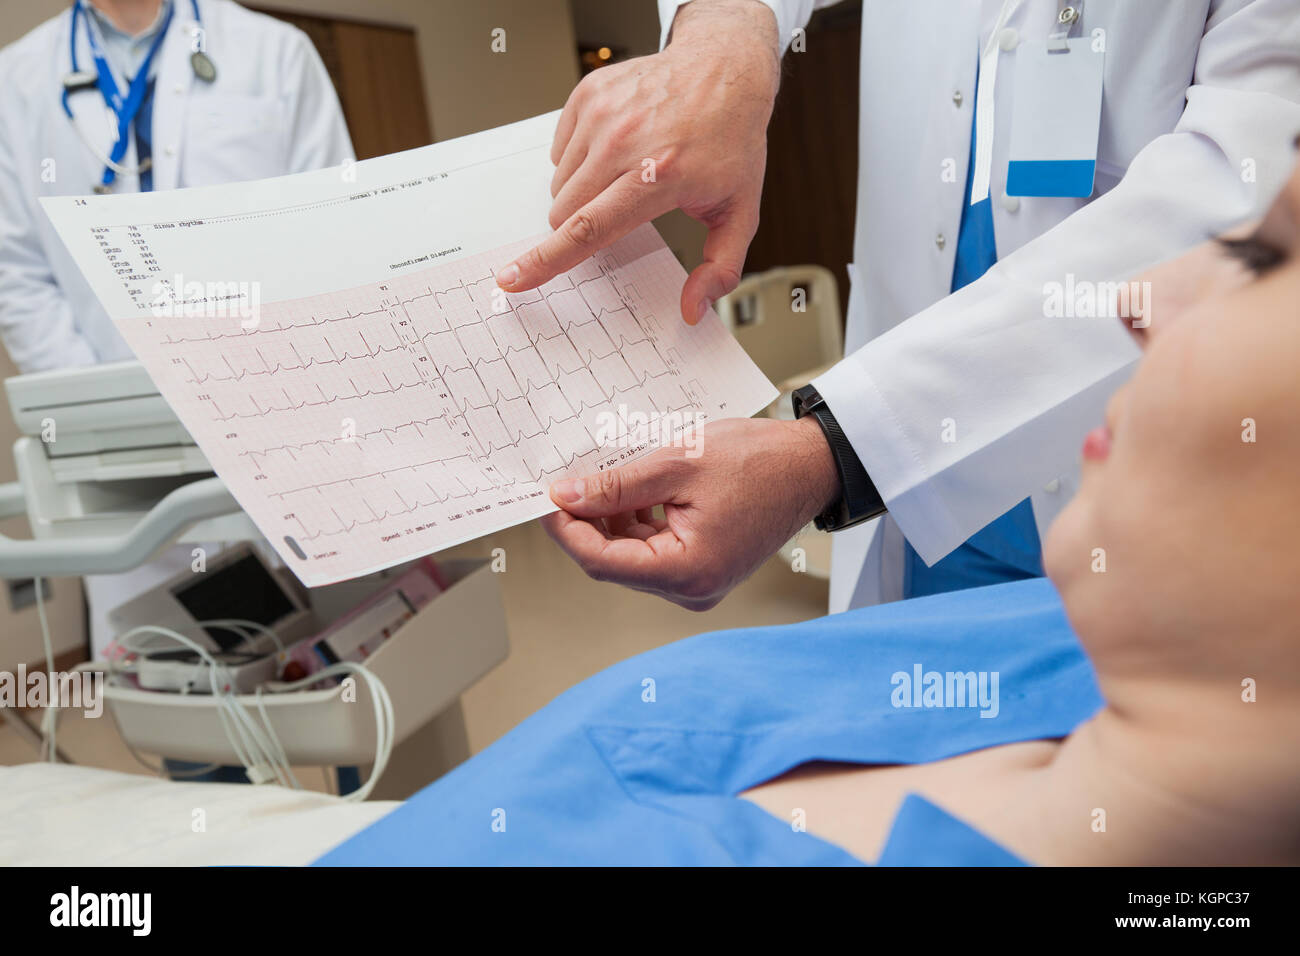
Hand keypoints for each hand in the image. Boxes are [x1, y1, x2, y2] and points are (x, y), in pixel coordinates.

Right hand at [495, 0, 781, 324]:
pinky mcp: (588, 96)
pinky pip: (559, 151)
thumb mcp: (740, 211)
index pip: (588, 229)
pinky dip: (581, 159)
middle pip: (565, 212)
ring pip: (559, 184)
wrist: (724, 70)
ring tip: (626, 172)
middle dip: (582, 225)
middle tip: (623, 206)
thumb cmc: (730, 140)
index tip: (513, 279)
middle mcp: (625, 143)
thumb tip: (694, 309)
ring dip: (582, 192)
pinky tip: (617, 147)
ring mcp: (602, 115)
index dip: (546, 261)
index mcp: (659, 177)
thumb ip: (721, 267)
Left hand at [541, 416, 839, 609]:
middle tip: (568, 481)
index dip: (565, 530)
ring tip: (606, 476)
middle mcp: (692, 589)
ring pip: (630, 555)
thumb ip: (615, 486)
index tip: (545, 499)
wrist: (810, 465)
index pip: (601, 562)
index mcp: (688, 573)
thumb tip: (565, 497)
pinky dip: (636, 520)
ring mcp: (698, 582)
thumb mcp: (676, 463)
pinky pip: (653, 550)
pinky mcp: (702, 568)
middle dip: (586, 521)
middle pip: (613, 561)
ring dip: (611, 518)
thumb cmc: (760, 462)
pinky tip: (633, 489)